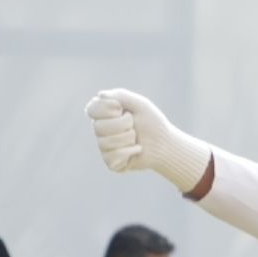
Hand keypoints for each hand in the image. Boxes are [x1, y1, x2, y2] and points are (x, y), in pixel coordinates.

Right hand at [85, 88, 210, 194]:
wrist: (165, 144)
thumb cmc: (152, 123)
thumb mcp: (140, 104)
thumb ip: (121, 95)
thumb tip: (100, 95)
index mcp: (104, 114)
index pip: (92, 109)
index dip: (107, 109)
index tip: (123, 110)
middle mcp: (100, 130)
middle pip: (98, 127)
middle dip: (122, 124)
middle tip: (134, 125)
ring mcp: (104, 146)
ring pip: (105, 142)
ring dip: (128, 138)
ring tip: (136, 138)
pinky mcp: (110, 161)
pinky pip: (112, 156)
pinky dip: (129, 151)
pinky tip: (137, 149)